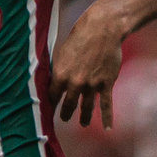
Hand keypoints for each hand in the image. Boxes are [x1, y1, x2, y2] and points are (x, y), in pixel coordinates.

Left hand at [49, 1, 126, 127]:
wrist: (103, 28)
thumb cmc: (81, 35)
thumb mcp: (63, 52)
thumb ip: (59, 68)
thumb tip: (54, 80)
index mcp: (60, 74)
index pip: (52, 96)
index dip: (51, 103)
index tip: (49, 109)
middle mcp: (75, 83)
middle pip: (68, 105)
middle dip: (65, 113)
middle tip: (64, 117)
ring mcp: (92, 85)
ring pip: (86, 107)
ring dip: (83, 117)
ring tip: (82, 123)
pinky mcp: (106, 84)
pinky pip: (106, 105)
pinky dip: (107, 118)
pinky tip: (107, 128)